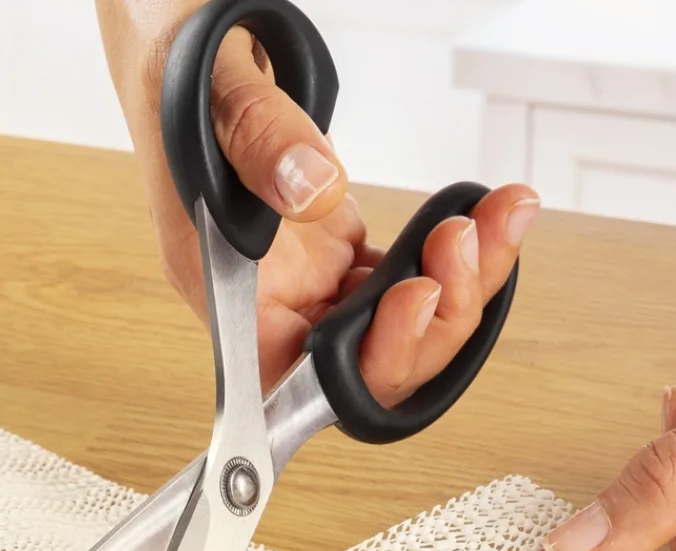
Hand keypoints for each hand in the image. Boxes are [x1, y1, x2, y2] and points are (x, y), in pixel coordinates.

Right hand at [96, 1, 538, 395]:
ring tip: (497, 220)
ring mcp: (304, 281)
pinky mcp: (332, 255)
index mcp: (221, 286)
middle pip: (363, 361)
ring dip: (457, 286)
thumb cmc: (178, 73)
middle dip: (435, 318)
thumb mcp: (213, 91)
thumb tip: (315, 189)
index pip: (292, 377)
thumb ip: (261, 142)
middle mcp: (266, 300)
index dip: (360, 366)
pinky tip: (481, 221)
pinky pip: (399, 281)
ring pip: (393, 325)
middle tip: (469, 246)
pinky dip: (446, 259)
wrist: (189, 47)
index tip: (412, 302)